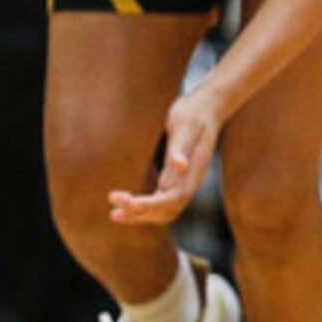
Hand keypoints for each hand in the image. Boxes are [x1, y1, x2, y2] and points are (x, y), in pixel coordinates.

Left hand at [110, 88, 221, 224]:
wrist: (207, 106)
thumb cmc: (193, 113)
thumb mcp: (185, 125)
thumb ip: (180, 147)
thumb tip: (180, 166)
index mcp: (194, 171)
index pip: (173, 199)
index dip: (151, 205)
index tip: (129, 202)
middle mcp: (190, 181)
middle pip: (167, 210)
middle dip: (140, 214)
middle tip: (113, 209)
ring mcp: (184, 181)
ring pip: (164, 210)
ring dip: (140, 216)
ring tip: (115, 214)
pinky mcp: (176, 178)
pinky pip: (161, 201)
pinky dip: (144, 208)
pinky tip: (127, 203)